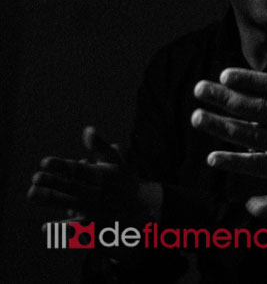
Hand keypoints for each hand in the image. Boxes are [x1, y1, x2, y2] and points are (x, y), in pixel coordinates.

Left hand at [27, 127, 159, 225]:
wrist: (141, 213)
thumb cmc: (124, 183)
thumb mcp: (117, 163)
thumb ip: (100, 147)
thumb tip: (87, 129)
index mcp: (103, 176)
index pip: (80, 169)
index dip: (62, 165)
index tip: (44, 162)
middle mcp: (98, 193)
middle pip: (72, 186)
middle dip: (53, 182)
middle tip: (35, 177)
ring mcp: (96, 210)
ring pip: (71, 204)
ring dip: (52, 199)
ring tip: (32, 194)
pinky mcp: (94, 227)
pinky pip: (77, 229)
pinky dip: (62, 229)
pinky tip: (46, 228)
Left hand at [191, 21, 266, 234]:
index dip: (249, 81)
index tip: (224, 74)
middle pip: (258, 110)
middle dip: (226, 99)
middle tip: (199, 89)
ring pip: (253, 136)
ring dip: (223, 128)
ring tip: (197, 118)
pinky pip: (260, 166)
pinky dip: (237, 162)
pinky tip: (213, 157)